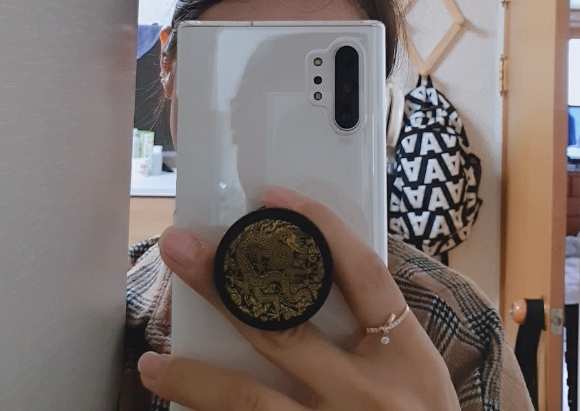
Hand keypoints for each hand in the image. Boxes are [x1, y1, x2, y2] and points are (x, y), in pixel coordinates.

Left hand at [138, 187, 459, 409]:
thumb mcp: (418, 366)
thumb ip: (377, 321)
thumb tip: (313, 272)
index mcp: (402, 352)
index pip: (361, 272)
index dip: (319, 228)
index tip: (274, 197)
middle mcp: (364, 392)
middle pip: (285, 326)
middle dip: (226, 283)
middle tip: (180, 248)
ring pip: (250, 399)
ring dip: (196, 377)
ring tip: (153, 361)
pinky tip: (180, 409)